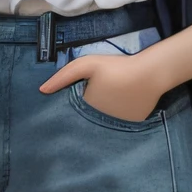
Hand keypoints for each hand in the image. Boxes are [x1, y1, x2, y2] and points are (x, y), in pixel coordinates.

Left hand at [39, 45, 175, 121]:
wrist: (149, 74)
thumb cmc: (116, 67)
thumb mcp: (86, 65)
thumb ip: (63, 76)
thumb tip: (42, 90)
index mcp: (86, 108)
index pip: (75, 109)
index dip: (78, 101)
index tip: (83, 92)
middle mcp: (99, 122)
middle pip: (89, 115)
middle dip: (91, 107)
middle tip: (104, 90)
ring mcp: (116, 126)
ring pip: (105, 120)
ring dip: (106, 111)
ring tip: (115, 94)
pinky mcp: (131, 126)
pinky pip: (120, 122)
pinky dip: (121, 115)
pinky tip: (126, 101)